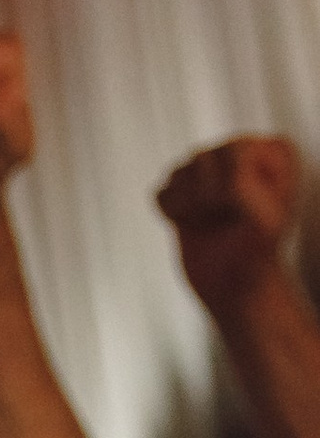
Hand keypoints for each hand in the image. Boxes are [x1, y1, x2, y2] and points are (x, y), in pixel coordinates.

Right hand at [155, 135, 302, 320]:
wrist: (235, 287)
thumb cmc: (256, 255)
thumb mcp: (263, 220)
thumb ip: (240, 186)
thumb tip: (200, 168)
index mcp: (277, 151)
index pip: (235, 151)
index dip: (230, 187)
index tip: (243, 214)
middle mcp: (245, 150)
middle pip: (203, 157)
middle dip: (206, 196)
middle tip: (224, 221)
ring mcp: (213, 167)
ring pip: (179, 171)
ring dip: (189, 207)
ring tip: (210, 224)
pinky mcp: (185, 189)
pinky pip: (161, 191)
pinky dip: (171, 214)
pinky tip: (191, 226)